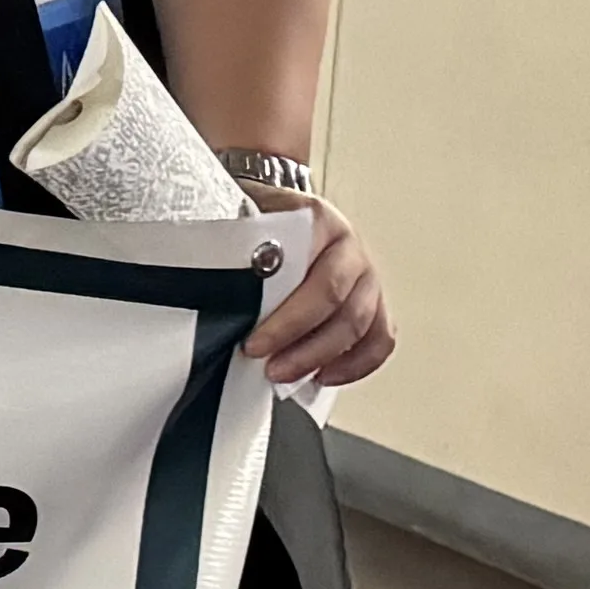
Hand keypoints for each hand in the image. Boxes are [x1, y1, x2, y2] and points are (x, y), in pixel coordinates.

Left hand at [248, 197, 390, 387]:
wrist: (278, 212)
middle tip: (267, 366)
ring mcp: (367, 276)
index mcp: (319, 221)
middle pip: (337, 305)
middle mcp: (349, 248)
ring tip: (284, 374)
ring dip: (321, 358)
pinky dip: (356, 364)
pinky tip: (323, 376)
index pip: (313, 278)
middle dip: (301, 344)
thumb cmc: (257, 221)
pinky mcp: (375, 301)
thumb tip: (209, 281)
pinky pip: (380, 339)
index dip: (286, 319)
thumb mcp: (240, 220)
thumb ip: (234, 247)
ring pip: (361, 326)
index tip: (254, 344)